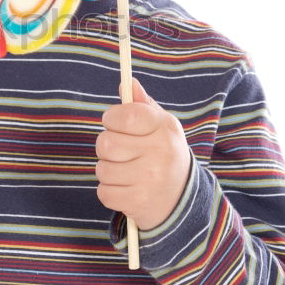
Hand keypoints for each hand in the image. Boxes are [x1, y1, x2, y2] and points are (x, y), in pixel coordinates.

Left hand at [95, 78, 190, 230]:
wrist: (182, 199)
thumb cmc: (164, 154)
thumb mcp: (160, 126)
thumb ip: (142, 105)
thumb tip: (128, 82)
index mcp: (165, 128)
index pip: (125, 115)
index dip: (111, 118)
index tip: (114, 123)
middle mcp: (160, 152)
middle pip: (105, 143)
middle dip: (106, 148)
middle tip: (121, 152)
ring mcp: (150, 179)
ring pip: (102, 169)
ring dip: (107, 171)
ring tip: (126, 172)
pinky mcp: (139, 202)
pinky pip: (104, 192)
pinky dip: (110, 192)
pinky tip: (127, 189)